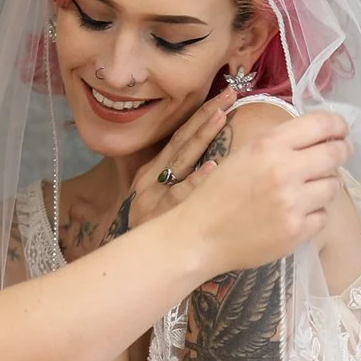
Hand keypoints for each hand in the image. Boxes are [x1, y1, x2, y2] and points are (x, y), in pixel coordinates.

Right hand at [124, 96, 234, 229]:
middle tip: (229, 94)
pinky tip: (212, 167)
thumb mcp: (152, 200)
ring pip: (181, 160)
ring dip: (202, 137)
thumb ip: (173, 178)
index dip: (201, 114)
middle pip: (182, 140)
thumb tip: (205, 155)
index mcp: (151, 171)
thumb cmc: (149, 233)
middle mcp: (153, 178)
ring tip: (221, 117)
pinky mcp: (161, 215)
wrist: (131, 265)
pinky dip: (196, 180)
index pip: (180, 136)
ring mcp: (156, 195)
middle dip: (206, 116)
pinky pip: (182, 195)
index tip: (224, 96)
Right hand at [171, 111, 349, 274]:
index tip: (341, 130)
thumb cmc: (218, 193)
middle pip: (335, 154)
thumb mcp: (244, 154)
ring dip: (325, 186)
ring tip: (309, 190)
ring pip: (333, 186)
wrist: (200, 235)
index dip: (337, 125)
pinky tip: (297, 214)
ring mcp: (293, 202)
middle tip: (340, 153)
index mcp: (269, 145)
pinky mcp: (297, 231)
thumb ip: (279, 143)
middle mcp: (284, 170)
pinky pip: (323, 216)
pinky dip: (314, 214)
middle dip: (341, 151)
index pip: (321, 125)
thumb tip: (317, 138)